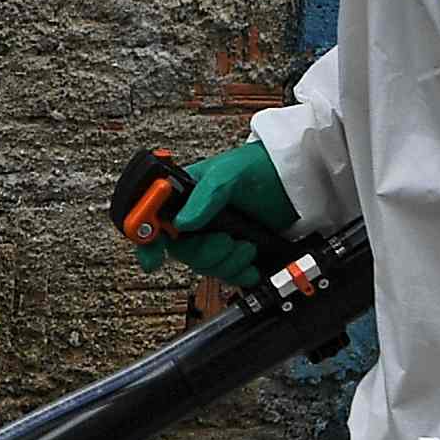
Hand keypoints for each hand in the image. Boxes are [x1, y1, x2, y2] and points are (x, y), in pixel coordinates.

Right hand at [139, 139, 303, 290]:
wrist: (293, 182)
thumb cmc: (258, 166)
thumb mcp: (228, 173)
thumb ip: (204, 196)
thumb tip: (182, 222)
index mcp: (183, 194)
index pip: (152, 219)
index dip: (145, 238)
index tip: (151, 257)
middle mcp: (194, 217)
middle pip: (180, 250)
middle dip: (203, 252)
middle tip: (226, 241)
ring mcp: (213, 235)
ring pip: (202, 264)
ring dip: (225, 261)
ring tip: (246, 246)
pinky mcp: (232, 250)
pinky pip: (224, 273)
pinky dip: (237, 273)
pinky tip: (249, 264)